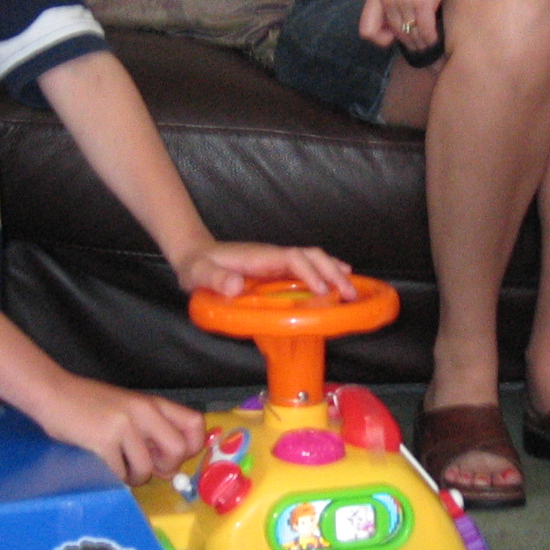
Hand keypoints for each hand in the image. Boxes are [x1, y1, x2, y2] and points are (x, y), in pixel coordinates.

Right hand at [37, 373, 204, 486]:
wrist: (53, 393)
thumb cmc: (90, 404)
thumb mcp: (127, 408)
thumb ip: (150, 429)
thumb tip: (168, 466)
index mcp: (153, 403)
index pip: (196, 423)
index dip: (192, 447)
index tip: (175, 456)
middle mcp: (144, 411)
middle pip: (178, 450)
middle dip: (166, 467)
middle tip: (149, 468)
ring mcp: (124, 425)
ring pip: (146, 469)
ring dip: (135, 478)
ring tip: (122, 470)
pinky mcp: (103, 440)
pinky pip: (120, 472)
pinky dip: (115, 477)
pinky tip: (106, 468)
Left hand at [173, 240, 354, 299]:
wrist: (196, 256)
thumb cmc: (198, 267)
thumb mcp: (199, 274)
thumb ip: (216, 279)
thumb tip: (237, 285)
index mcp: (259, 257)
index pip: (292, 259)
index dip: (309, 272)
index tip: (322, 290)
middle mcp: (273, 256)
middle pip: (310, 256)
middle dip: (332, 272)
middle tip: (350, 293)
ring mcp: (276, 262)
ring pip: (312, 260)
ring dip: (334, 272)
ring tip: (354, 289)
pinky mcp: (277, 269)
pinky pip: (307, 268)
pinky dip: (325, 273)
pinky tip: (338, 282)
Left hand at [359, 0, 474, 50]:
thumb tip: (392, 27)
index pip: (367, 30)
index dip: (380, 39)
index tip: (394, 36)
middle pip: (395, 34)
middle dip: (408, 42)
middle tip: (419, 43)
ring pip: (411, 34)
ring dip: (421, 42)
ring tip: (428, 42)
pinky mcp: (423, 0)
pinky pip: (425, 30)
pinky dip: (431, 37)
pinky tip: (435, 37)